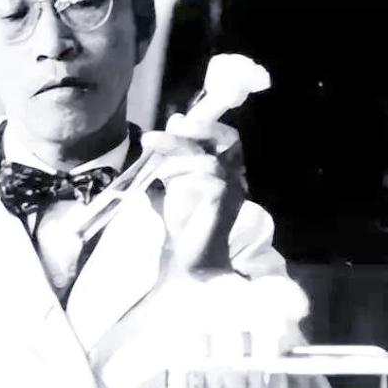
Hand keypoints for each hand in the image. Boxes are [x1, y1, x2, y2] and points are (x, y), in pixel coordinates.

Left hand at [141, 114, 246, 277]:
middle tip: (169, 127)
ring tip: (150, 146)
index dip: (206, 125)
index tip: (177, 121)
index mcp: (227, 173)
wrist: (192, 266)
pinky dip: (180, 168)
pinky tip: (161, 174)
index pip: (227, 138)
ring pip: (209, 157)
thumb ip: (175, 159)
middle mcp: (236, 179)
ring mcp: (234, 190)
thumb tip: (170, 126)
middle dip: (199, 128)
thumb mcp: (175, 185)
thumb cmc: (183, 228)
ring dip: (176, 147)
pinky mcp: (224, 201)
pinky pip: (207, 173)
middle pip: (229, 140)